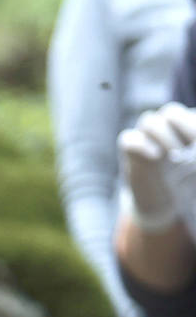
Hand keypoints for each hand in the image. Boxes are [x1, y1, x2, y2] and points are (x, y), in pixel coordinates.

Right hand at [119, 102, 195, 231]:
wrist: (164, 204)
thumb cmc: (187, 183)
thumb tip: (195, 145)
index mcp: (184, 127)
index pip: (190, 114)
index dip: (194, 125)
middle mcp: (164, 129)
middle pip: (171, 112)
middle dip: (184, 126)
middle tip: (191, 147)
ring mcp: (145, 139)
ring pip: (149, 121)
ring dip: (165, 136)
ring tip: (176, 156)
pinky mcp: (130, 154)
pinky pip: (127, 139)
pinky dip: (142, 146)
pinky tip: (156, 157)